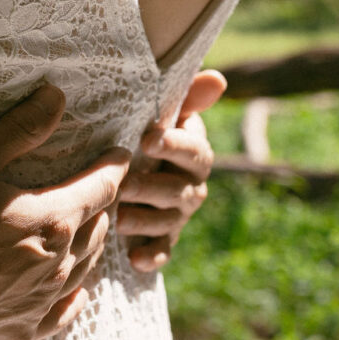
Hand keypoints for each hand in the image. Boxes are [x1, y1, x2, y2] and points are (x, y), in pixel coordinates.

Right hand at [0, 84, 130, 339]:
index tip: (119, 156)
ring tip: (87, 228)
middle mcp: (56, 266)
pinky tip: (74, 289)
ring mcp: (39, 305)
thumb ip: (18, 131)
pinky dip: (75, 295)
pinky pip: (65, 314)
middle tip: (98, 188)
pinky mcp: (20, 334)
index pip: (101, 189)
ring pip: (85, 269)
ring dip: (90, 244)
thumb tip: (56, 96)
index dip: (113, 169)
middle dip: (102, 204)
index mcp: (50, 220)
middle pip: (98, 229)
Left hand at [117, 69, 225, 271]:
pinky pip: (162, 251)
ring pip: (168, 221)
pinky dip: (152, 256)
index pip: (196, 151)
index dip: (175, 145)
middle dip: (154, 188)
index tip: (148, 139)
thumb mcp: (165, 114)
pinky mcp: (163, 238)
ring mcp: (178, 214)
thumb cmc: (147, 132)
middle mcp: (191, 186)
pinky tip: (136, 260)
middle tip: (127, 184)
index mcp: (194, 153)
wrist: (134, 166)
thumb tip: (218, 79)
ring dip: (146, 221)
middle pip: (180, 191)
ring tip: (119, 218)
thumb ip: (189, 98)